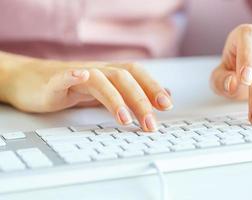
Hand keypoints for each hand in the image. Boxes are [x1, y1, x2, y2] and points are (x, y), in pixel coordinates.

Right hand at [1, 55, 172, 131]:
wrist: (32, 81)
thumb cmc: (71, 88)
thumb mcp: (105, 92)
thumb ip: (130, 94)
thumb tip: (162, 95)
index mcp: (109, 74)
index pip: (136, 75)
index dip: (152, 86)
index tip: (167, 105)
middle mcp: (96, 71)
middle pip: (123, 79)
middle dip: (140, 101)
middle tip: (150, 124)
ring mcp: (76, 75)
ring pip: (100, 80)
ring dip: (115, 98)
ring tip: (125, 119)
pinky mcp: (54, 82)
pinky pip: (64, 76)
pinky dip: (73, 76)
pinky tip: (80, 77)